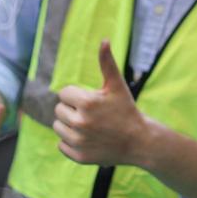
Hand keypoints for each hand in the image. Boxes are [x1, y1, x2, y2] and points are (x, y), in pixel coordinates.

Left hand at [53, 41, 150, 166]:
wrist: (138, 141)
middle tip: (91, 114)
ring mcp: (79, 141)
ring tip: (88, 126)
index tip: (91, 100)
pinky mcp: (79, 156)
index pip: (63, 94)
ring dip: (69, 125)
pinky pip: (61, 145)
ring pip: (58, 128)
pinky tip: (88, 139)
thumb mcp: (116, 85)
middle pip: (59, 110)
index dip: (77, 95)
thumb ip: (107, 63)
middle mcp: (80, 123)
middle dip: (72, 109)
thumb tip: (104, 40)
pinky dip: (71, 142)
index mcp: (87, 102)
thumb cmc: (126, 109)